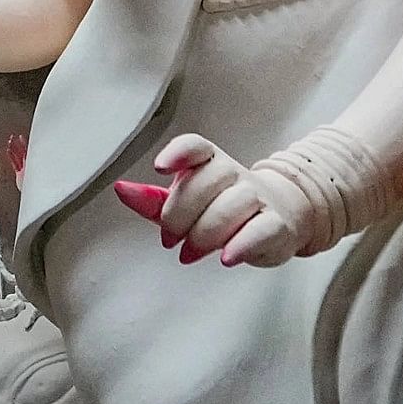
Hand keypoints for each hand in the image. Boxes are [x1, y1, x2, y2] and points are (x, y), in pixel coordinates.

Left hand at [111, 134, 311, 268]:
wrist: (279, 220)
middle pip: (209, 180)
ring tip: (190, 253)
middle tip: (170, 239)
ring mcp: (259, 198)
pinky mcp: (278, 225)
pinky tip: (226, 257)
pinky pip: (262, 229)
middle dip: (181, 213)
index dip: (179, 153)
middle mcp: (236, 175)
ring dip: (206, 233)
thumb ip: (153, 201)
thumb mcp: (186, 204)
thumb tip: (122, 190)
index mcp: (211, 163)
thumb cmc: (224, 210)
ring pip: (234, 204)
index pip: (197, 147)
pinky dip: (242, 244)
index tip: (160, 167)